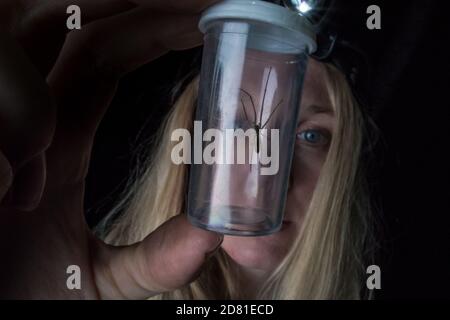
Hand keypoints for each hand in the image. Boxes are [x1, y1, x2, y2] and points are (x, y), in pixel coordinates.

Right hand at [0, 0, 221, 298]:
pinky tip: (107, 53)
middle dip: (135, 7)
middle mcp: (25, 122)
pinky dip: (30, 70)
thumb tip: (213, 233)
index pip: (103, 63)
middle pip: (78, 33)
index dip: (150, 34)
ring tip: (175, 5)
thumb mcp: (103, 279)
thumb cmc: (22, 298)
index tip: (199, 19)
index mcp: (58, 146)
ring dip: (98, 10)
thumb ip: (157, 257)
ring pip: (36, 30)